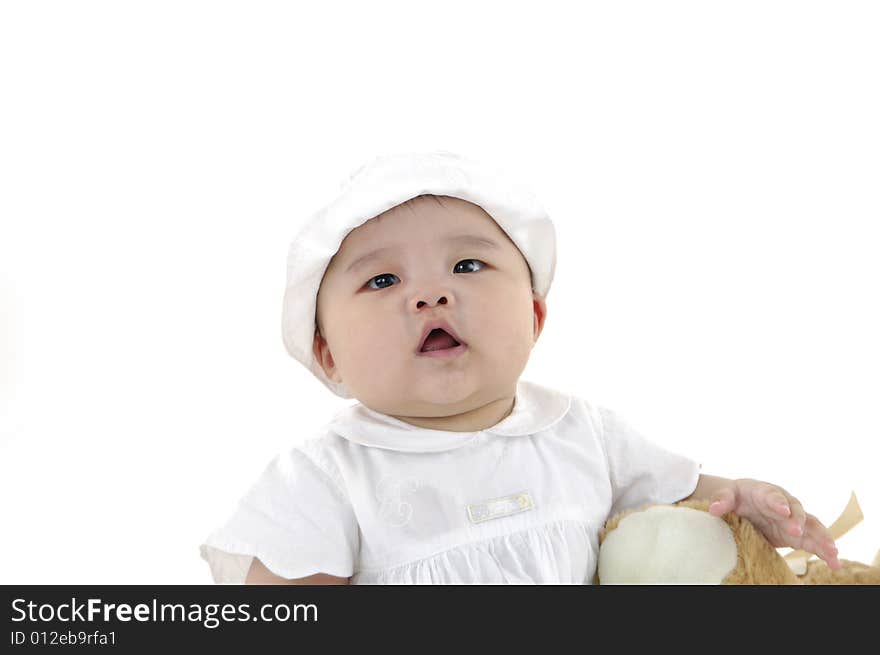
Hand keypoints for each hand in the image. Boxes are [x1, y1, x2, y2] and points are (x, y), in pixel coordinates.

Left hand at [707, 478, 840, 569]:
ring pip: (812, 526)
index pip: (773, 495)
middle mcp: (785, 504)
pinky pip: (814, 541)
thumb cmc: (738, 495)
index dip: (778, 502)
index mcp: (766, 492)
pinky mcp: (797, 534)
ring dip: (821, 538)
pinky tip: (834, 563)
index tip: (781, 510)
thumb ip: (721, 500)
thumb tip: (714, 509)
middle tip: (796, 532)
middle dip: (797, 521)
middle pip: (796, 510)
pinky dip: (824, 550)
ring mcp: (793, 519)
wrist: (747, 501)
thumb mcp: (727, 494)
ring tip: (831, 552)